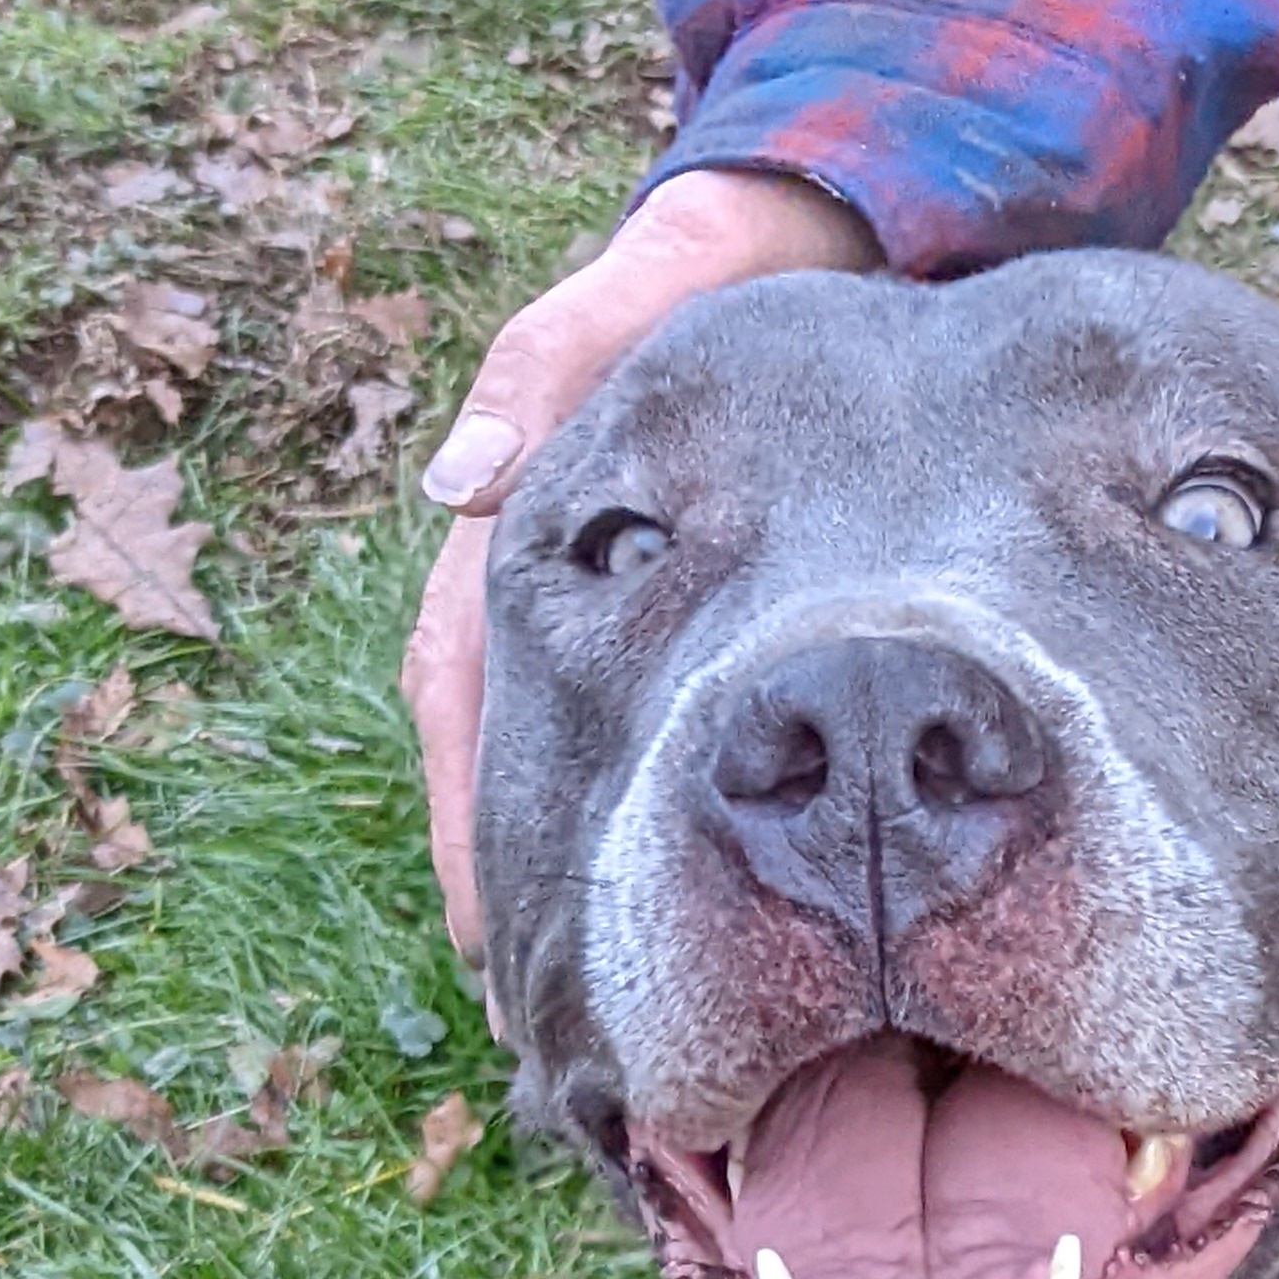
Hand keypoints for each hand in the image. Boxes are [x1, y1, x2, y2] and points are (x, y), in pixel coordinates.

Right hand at [401, 164, 879, 963]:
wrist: (816, 235)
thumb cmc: (726, 262)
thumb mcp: (646, 288)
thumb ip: (550, 359)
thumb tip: (463, 486)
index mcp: (526, 526)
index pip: (462, 696)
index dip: (469, 822)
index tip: (490, 940)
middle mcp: (557, 583)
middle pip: (509, 772)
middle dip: (524, 901)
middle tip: (550, 1042)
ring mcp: (622, 609)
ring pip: (579, 777)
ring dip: (585, 895)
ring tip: (611, 1031)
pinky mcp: (688, 621)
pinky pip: (655, 754)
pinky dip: (653, 849)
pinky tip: (691, 940)